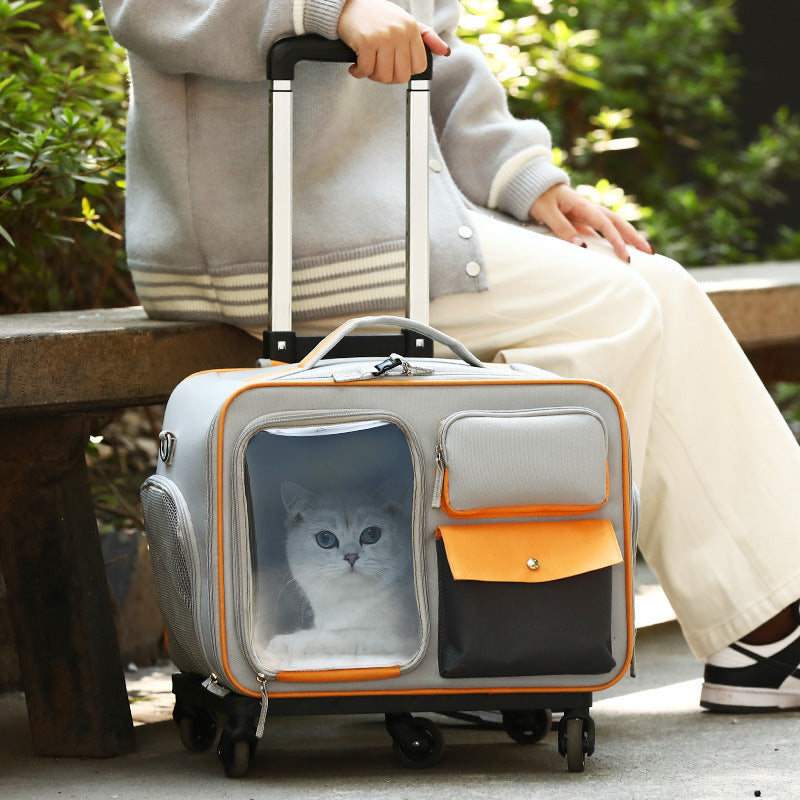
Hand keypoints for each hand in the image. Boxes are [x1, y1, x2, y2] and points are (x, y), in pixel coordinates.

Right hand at [337, 0, 450, 83]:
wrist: (348, 3)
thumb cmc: (378, 16)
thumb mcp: (405, 23)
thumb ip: (426, 38)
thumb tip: (445, 52)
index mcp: (412, 30)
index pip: (418, 67)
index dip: (404, 72)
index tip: (393, 66)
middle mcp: (400, 32)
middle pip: (401, 76)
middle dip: (388, 78)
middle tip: (378, 69)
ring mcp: (383, 37)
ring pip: (383, 76)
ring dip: (372, 76)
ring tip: (367, 65)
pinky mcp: (366, 41)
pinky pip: (365, 70)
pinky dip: (358, 72)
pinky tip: (355, 66)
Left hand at [530, 184, 653, 261]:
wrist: (530, 185)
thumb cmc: (536, 197)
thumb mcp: (547, 213)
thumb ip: (562, 228)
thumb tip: (583, 247)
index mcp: (582, 205)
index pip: (605, 225)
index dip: (617, 241)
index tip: (626, 257)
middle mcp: (588, 209)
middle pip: (617, 223)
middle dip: (634, 237)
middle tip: (649, 252)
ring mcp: (584, 214)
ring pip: (611, 226)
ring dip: (626, 237)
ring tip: (639, 251)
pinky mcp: (579, 220)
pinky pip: (599, 231)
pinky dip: (609, 240)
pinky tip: (615, 252)